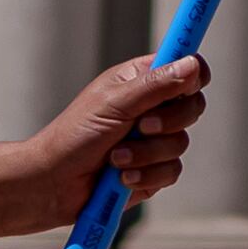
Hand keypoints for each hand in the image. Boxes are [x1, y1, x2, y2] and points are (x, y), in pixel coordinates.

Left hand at [35, 55, 208, 222]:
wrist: (54, 184)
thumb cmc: (73, 136)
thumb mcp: (114, 103)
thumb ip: (156, 85)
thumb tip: (192, 64)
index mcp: (143, 80)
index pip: (185, 67)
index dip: (193, 73)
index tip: (187, 85)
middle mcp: (153, 107)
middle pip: (193, 106)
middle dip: (168, 122)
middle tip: (142, 126)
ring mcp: (155, 140)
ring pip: (181, 143)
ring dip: (147, 154)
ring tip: (115, 158)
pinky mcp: (154, 170)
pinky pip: (171, 171)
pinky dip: (146, 175)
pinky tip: (121, 177)